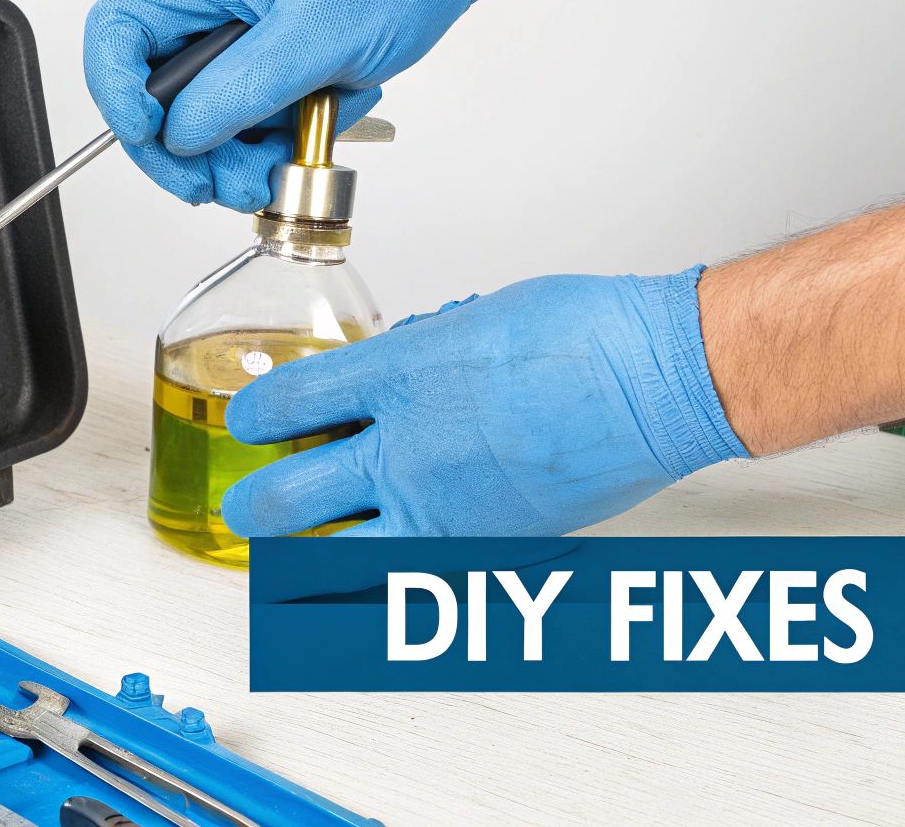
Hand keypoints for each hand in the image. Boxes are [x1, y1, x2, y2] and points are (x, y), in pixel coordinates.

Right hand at [84, 0, 507, 211]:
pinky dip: (268, 139)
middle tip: (220, 184)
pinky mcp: (260, 55)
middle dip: (185, 149)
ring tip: (275, 170)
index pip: (114, 34)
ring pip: (198, 115)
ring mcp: (231, 28)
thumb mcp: (316, 33)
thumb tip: (180, 136)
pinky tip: (305, 134)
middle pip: (151, 90)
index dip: (118, 95)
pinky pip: (241, 113)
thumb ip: (240, 90)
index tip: (153, 139)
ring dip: (232, 155)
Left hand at [221, 268, 747, 536]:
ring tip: (287, 555)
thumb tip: (375, 382)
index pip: (284, 405)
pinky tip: (364, 572)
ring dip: (298, 560)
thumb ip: (407, 362)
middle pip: (284, 500)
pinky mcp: (479, 551)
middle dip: (253, 506)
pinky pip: (400, 580)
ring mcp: (440, 510)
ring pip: (329, 561)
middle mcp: (404, 451)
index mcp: (395, 376)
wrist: (654, 382)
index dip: (252, 417)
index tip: (250, 422)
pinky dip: (372, 581)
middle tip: (249, 504)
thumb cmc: (581, 337)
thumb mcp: (464, 323)